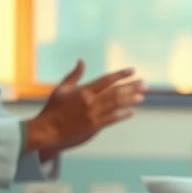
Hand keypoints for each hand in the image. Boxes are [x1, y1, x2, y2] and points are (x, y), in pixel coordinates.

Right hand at [24, 60, 145, 153]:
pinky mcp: (95, 127)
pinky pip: (113, 119)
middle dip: (131, 87)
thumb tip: (81, 60)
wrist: (47, 131)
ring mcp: (94, 115)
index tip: (132, 71)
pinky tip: (131, 112)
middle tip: (144, 84)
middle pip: (116, 92)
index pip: (107, 80)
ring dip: (130, 100)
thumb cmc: (53, 110)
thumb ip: (74, 75)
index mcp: (83, 91)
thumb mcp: (61, 89)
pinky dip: (123, 115)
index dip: (121, 75)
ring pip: (116, 105)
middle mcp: (90, 102)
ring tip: (142, 96)